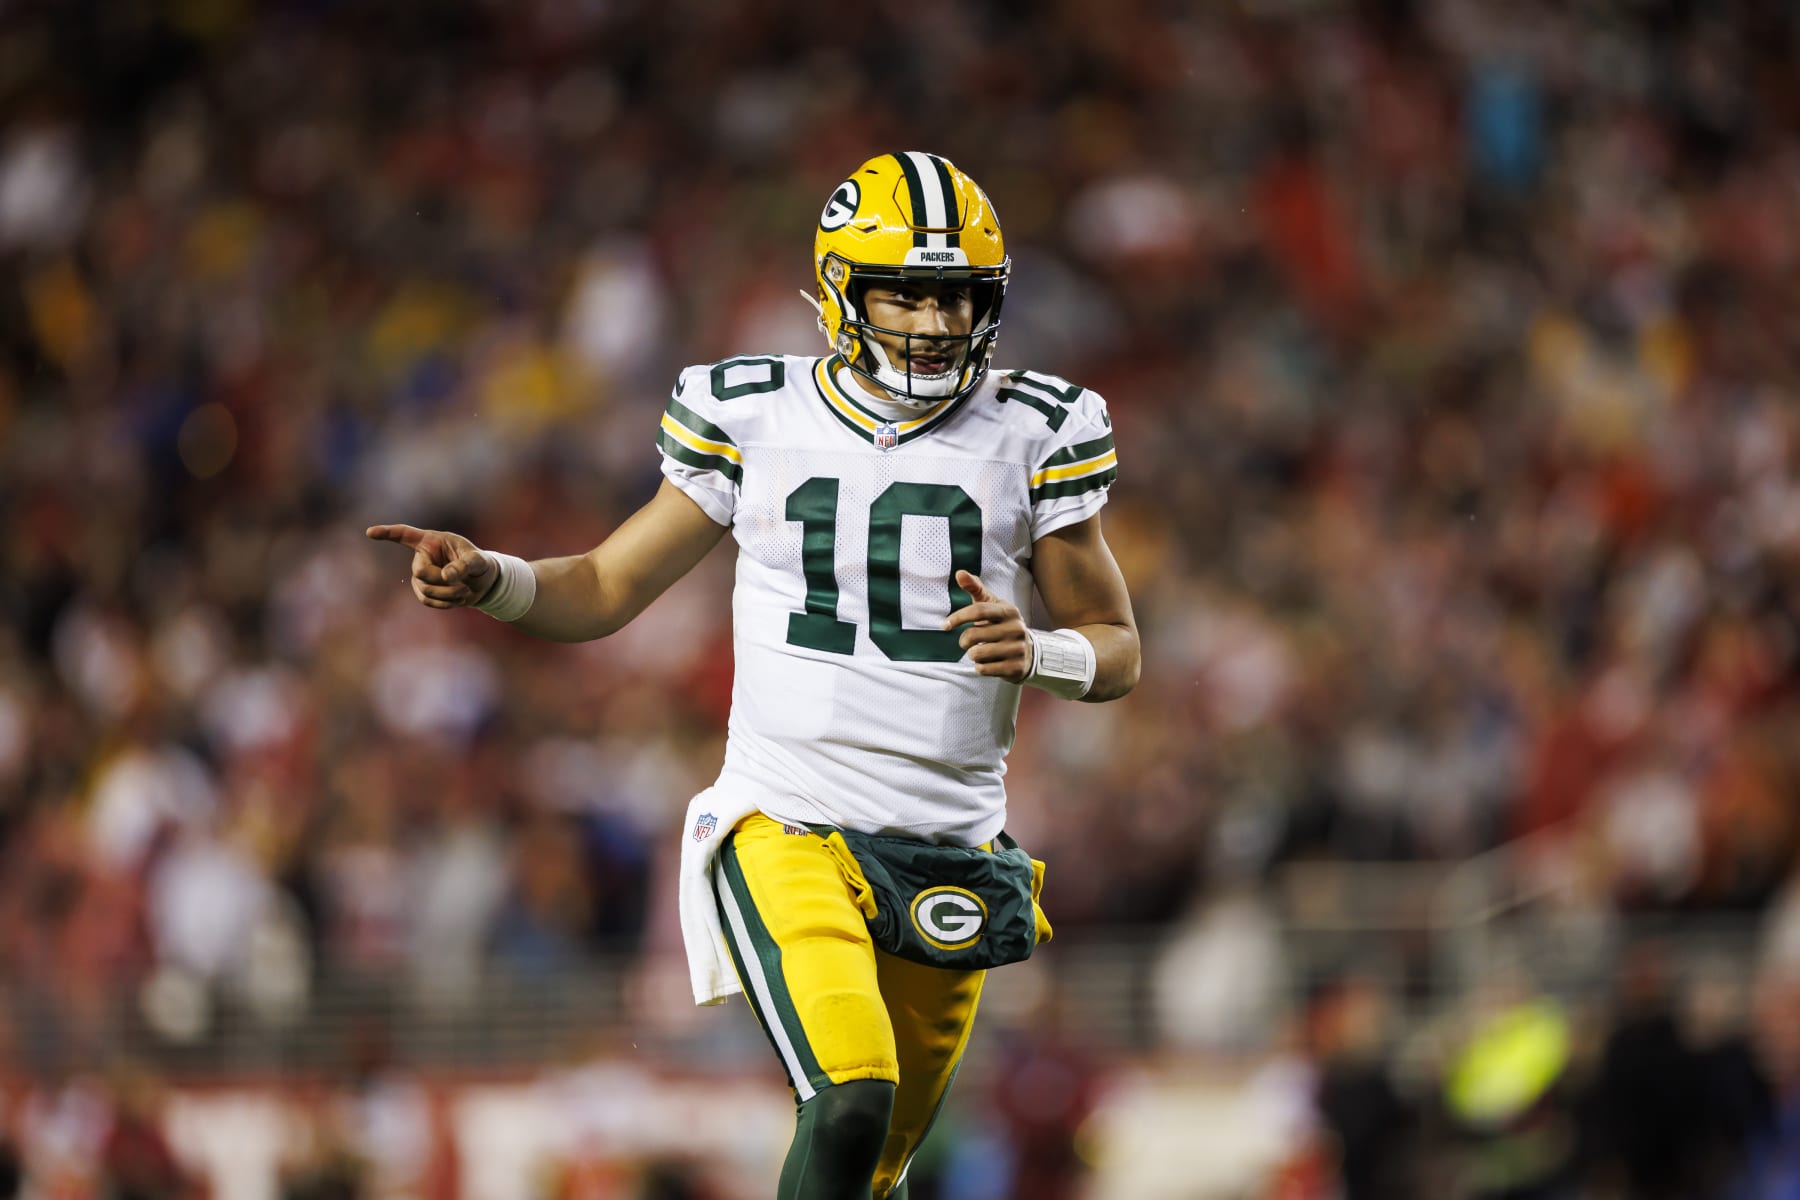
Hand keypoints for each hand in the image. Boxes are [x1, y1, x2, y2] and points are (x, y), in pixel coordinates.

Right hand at [365, 524, 496, 609]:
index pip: (405, 534)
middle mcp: (422, 557)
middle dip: (441, 582)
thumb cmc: (480, 564)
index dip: (387, 533)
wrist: (483, 582)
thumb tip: (446, 576)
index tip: (370, 533)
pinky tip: (460, 599)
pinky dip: (446, 604)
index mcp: (431, 541)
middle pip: (420, 572)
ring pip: (425, 590)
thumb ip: (464, 565)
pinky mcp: (424, 592)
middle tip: (462, 584)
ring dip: (448, 594)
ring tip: (465, 591)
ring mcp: (421, 576)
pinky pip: (428, 601)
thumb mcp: (478, 561)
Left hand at [942, 570, 1031, 682]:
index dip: (958, 618)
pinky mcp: (1015, 667)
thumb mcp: (990, 605)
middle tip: (967, 641)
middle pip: (973, 635)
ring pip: (976, 654)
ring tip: (980, 651)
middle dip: (964, 640)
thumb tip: (959, 572)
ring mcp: (1017, 649)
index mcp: (1008, 611)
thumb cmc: (1001, 624)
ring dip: (972, 654)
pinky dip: (980, 667)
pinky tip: (988, 662)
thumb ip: (975, 588)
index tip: (944, 625)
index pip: (978, 611)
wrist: (1028, 652)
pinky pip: (983, 669)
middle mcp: (1016, 628)